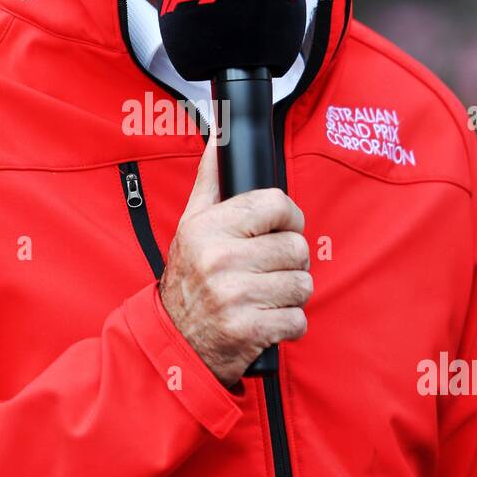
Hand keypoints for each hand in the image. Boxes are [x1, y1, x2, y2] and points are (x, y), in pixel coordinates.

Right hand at [159, 128, 312, 387]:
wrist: (174, 342)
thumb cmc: (188, 278)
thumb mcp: (191, 225)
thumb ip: (211, 180)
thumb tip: (221, 135)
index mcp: (208, 227)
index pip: (276, 204)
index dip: (288, 217)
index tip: (280, 229)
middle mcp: (220, 259)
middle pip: (296, 247)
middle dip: (290, 261)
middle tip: (269, 269)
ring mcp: (235, 296)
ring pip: (303, 284)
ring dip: (291, 294)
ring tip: (266, 295)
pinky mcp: (249, 330)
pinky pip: (298, 319)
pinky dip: (289, 324)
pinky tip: (266, 320)